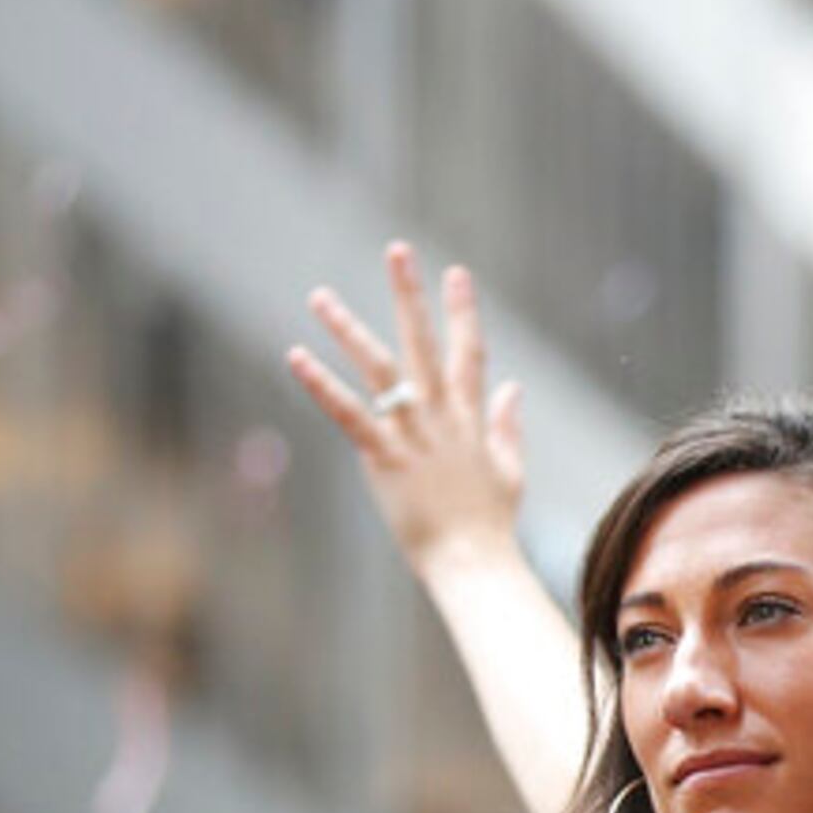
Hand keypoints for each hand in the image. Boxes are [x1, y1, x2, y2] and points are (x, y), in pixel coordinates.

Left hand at [285, 241, 526, 575]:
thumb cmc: (490, 524)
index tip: (456, 273)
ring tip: (320, 296)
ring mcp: (413, 434)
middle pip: (424, 342)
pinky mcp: (386, 458)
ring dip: (348, 329)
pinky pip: (350, 413)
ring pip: (380, 368)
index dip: (463, 311)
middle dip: (410, 294)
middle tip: (397, 250)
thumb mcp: (510, 469)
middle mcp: (442, 416)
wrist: (474, 562)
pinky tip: (297, 356)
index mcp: (470, 418)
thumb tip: (515, 388)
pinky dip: (322, 384)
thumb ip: (509, 425)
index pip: (469, 352)